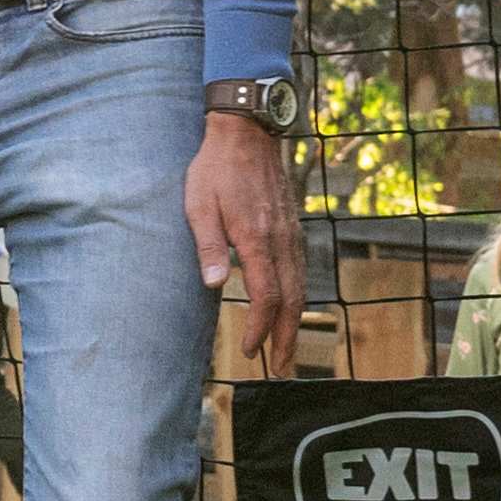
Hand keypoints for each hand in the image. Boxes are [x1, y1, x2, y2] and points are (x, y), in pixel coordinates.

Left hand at [192, 110, 300, 376]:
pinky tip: (290, 306)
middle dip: (287, 337)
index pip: (267, 296)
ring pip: (301, 286)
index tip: (251, 351)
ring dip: (295, 321)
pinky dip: (298, 295)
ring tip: (287, 348)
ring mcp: (291, 233)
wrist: (246, 132)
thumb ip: (208, 245)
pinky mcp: (292, 226)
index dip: (262, 329)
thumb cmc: (215, 168)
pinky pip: (301, 269)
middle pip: (292, 299)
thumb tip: (215, 284)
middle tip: (281, 368)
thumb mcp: (199, 205)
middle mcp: (281, 240)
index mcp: (257, 238)